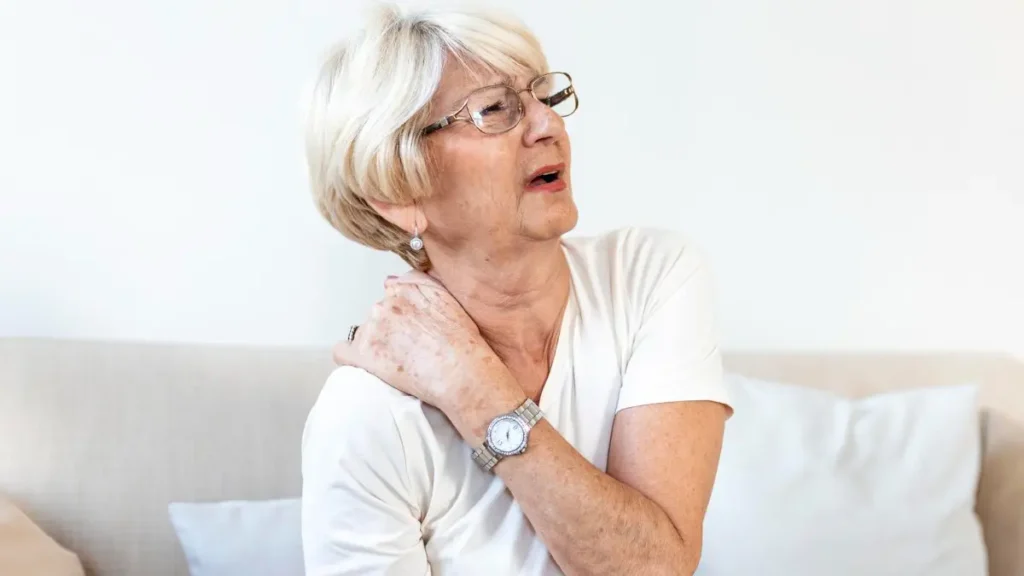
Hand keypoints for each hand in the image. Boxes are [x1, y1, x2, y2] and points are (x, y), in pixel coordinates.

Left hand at [334, 271, 514, 415]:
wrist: (460, 372)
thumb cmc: (462, 341)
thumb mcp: (448, 297)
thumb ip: (419, 281)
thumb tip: (391, 281)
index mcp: (404, 289)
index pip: (391, 294)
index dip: (401, 314)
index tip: (412, 328)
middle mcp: (385, 304)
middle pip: (378, 314)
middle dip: (390, 329)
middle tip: (410, 348)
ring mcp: (372, 329)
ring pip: (365, 333)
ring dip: (376, 344)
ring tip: (400, 361)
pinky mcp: (363, 355)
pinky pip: (342, 352)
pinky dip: (350, 357)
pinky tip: (365, 364)